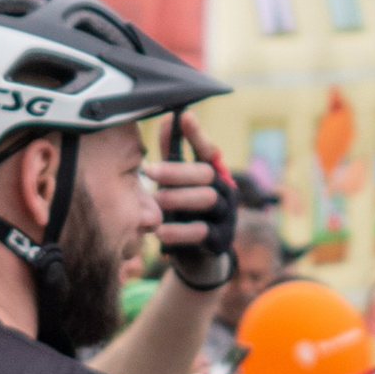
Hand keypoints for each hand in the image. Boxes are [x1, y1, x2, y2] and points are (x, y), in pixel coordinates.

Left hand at [152, 113, 238, 293]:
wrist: (197, 257)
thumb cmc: (184, 211)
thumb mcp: (178, 183)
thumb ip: (173, 154)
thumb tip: (167, 118)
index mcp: (213, 174)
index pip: (207, 150)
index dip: (197, 134)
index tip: (184, 116)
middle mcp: (224, 191)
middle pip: (206, 173)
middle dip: (177, 171)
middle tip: (148, 171)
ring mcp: (226, 216)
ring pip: (207, 199)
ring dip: (179, 198)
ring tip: (156, 201)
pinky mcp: (220, 240)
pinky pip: (201, 232)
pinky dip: (179, 232)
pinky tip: (160, 232)